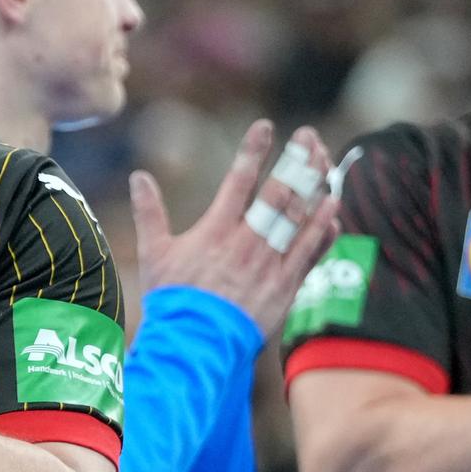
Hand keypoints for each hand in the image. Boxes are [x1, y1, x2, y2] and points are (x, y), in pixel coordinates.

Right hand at [131, 120, 340, 338]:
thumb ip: (149, 213)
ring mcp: (270, 264)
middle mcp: (247, 242)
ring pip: (300, 218)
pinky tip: (333, 209)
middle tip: (309, 137)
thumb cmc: (173, 300)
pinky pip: (310, 253)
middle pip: (279, 193)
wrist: (195, 345)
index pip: (239, 180)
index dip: (254, 150)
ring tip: (327, 163)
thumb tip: (138, 177)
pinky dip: (323, 230)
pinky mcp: (285, 287)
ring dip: (316, 187)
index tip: (266, 126)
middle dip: (296, 161)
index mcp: (216, 230)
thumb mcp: (154, 254)